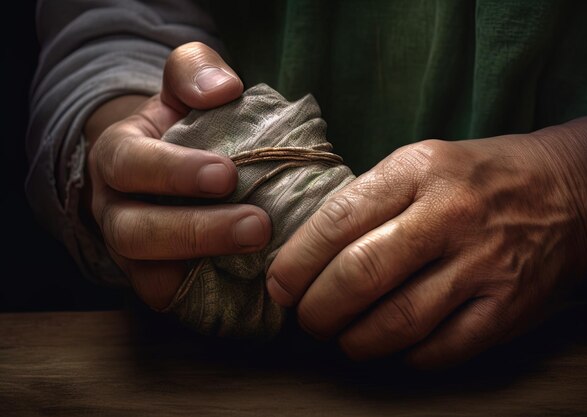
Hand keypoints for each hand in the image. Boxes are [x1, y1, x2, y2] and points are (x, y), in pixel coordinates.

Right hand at [83, 42, 270, 308]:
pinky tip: (255, 287)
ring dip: (205, 269)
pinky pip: (174, 302)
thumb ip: (195, 72)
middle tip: (258, 226)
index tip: (226, 174)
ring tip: (260, 255)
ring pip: (148, 276)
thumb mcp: (182, 88)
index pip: (130, 164)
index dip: (174, 173)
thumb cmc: (181, 128)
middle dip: (196, 231)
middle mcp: (115, 209)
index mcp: (118, 156)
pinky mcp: (156, 283)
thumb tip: (224, 89)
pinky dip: (208, 300)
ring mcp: (132, 254)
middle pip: (135, 232)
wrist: (165, 166)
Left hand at [267, 109, 586, 367]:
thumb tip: (304, 256)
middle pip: (360, 275)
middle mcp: (449, 215)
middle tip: (306, 319)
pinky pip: (440, 349)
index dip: (296, 262)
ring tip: (343, 337)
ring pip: (396, 321)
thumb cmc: (474, 179)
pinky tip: (392, 346)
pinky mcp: (507, 306)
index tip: (280, 286)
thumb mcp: (418, 163)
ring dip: (354, 340)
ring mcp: (482, 263)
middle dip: (317, 310)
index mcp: (417, 170)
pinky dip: (404, 357)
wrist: (565, 190)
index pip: (337, 221)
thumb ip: (365, 203)